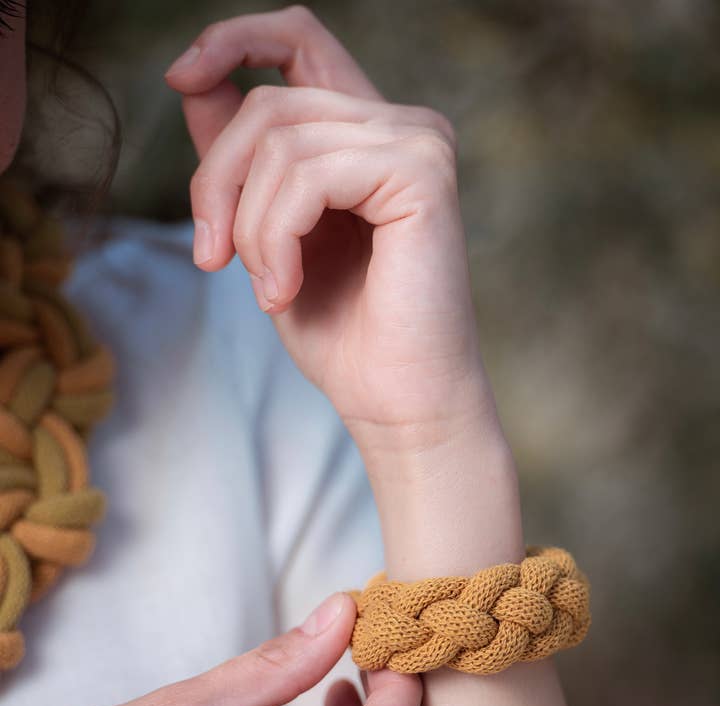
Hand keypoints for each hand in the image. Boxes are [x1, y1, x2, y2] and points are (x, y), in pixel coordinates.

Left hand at [165, 5, 497, 455]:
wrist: (396, 403)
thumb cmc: (343, 334)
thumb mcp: (268, 236)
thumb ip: (242, 163)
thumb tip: (193, 84)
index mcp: (365, 137)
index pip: (299, 39)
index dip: (233, 40)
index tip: (180, 76)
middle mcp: (400, 127)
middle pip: (268, 102)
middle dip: (217, 180)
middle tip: (210, 257)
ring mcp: (417, 142)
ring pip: (280, 138)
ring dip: (250, 224)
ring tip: (267, 288)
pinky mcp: (422, 172)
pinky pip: (308, 172)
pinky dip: (277, 235)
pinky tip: (285, 288)